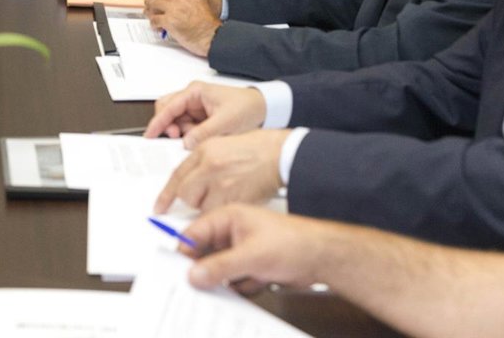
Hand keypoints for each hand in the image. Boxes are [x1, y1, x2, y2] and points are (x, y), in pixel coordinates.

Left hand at [143, 0, 221, 55]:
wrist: (210, 36)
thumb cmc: (206, 21)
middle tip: (151, 0)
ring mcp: (173, 8)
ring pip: (151, 3)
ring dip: (150, 10)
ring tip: (154, 14)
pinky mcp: (169, 21)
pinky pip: (153, 18)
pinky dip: (153, 23)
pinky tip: (158, 25)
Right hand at [144, 81, 266, 144]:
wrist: (265, 109)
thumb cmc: (248, 107)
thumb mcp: (226, 122)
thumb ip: (204, 133)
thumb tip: (186, 142)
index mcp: (195, 91)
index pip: (168, 106)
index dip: (158, 121)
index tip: (150, 134)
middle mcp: (192, 98)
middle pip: (167, 110)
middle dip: (167, 125)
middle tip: (174, 138)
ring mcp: (195, 108)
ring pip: (176, 121)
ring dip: (181, 132)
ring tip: (194, 139)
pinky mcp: (201, 119)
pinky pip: (186, 128)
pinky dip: (189, 136)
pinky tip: (199, 140)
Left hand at [153, 129, 289, 213]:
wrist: (279, 153)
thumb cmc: (255, 148)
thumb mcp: (220, 144)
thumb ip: (200, 161)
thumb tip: (187, 181)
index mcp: (203, 151)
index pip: (176, 176)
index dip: (166, 195)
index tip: (159, 207)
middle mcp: (209, 166)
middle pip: (186, 194)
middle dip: (192, 199)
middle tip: (206, 194)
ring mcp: (223, 184)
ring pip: (202, 207)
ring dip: (209, 206)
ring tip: (225, 192)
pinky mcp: (236, 199)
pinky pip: (220, 213)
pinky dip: (223, 211)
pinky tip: (233, 199)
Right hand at [182, 205, 330, 293]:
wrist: (325, 258)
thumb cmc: (295, 242)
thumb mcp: (251, 255)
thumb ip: (220, 266)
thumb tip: (195, 274)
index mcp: (228, 217)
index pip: (195, 232)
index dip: (185, 250)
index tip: (178, 268)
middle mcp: (233, 232)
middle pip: (206, 253)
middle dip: (207, 269)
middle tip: (204, 282)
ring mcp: (243, 250)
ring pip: (221, 270)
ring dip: (228, 280)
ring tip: (241, 279)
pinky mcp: (253, 266)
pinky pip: (236, 280)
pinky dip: (242, 286)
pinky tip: (255, 282)